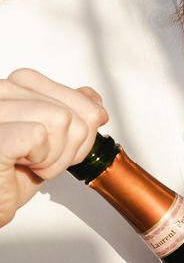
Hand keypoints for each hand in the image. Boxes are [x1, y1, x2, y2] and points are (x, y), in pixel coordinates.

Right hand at [0, 68, 108, 227]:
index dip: (84, 130)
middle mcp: (2, 91)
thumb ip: (70, 115)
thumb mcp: (49, 142)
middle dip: (70, 150)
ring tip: (29, 163)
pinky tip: (20, 165)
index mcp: (15, 87)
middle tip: (41, 161)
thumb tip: (94, 101)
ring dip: (54, 157)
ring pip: (61, 120)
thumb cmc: (10, 175)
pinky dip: (40, 161)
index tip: (62, 148)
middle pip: (72, 114)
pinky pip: (40, 135)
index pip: (75, 96)